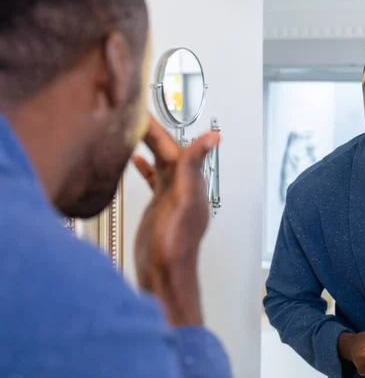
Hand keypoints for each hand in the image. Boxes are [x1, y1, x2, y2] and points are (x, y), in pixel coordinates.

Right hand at [133, 115, 219, 325]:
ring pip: (159, 162)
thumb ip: (193, 168)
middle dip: (150, 132)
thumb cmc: (176, 244)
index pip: (172, 146)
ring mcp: (170, 196)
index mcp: (190, 181)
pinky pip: (153, 179)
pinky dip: (145, 167)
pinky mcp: (159, 206)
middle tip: (131, 113)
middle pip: (166, 150)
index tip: (139, 110)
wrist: (165, 275)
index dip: (156, 128)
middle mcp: (183, 186)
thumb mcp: (184, 201)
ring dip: (147, 146)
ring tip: (132, 130)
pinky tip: (136, 162)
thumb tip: (214, 136)